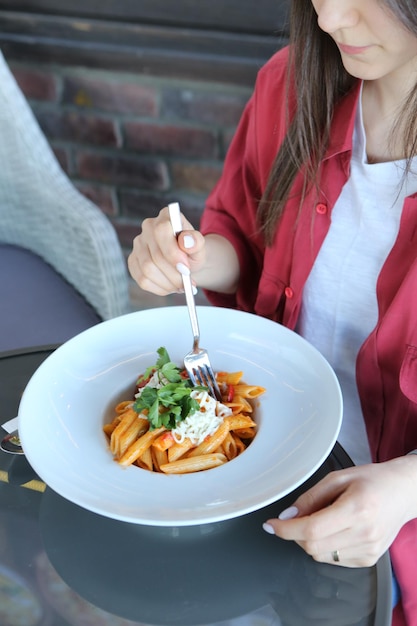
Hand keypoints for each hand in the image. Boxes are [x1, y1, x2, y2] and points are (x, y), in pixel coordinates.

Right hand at [128, 206, 206, 295]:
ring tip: (180, 286)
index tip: (186, 268)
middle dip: (173, 274)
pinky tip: (170, 287)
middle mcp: (148, 227)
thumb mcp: (200, 247)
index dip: (172, 252)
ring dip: (167, 283)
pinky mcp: (133, 261)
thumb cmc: (192, 251)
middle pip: (155, 256)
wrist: (186, 260)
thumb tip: (186, 241)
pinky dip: (159, 288)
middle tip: (186, 283)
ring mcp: (138, 244)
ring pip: (147, 270)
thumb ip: (197, 242)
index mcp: (166, 216)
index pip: (161, 230)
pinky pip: (142, 280)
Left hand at [264, 457, 416, 567]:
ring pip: (320, 555)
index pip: (311, 529)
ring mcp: (368, 550)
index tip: (270, 525)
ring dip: (310, 539)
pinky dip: (325, 546)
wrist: (403, 492)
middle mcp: (364, 533)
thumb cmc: (373, 480)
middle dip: (295, 533)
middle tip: (298, 515)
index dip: (285, 529)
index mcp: (356, 509)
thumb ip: (310, 497)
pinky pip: (333, 559)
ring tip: (324, 518)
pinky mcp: (369, 559)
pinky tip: (335, 528)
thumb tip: (287, 515)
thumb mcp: (338, 478)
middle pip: (313, 546)